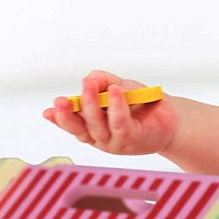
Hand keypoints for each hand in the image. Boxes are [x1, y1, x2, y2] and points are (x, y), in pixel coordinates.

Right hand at [42, 71, 179, 155]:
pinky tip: (114, 92)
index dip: (59, 119)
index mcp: (92, 127)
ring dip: (91, 104)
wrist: (170, 118)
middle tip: (62, 99)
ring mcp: (115, 141)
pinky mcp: (132, 138)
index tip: (48, 111)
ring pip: (97, 125)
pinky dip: (116, 106)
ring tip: (88, 85)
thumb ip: (104, 81)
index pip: (72, 125)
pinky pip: (120, 122)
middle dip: (70, 113)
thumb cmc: (141, 104)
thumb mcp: (120, 87)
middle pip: (81, 127)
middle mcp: (101, 137)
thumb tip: (92, 77)